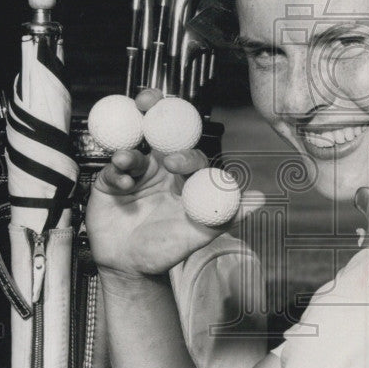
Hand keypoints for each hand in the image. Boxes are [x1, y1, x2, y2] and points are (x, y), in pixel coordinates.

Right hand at [85, 90, 263, 276]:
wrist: (130, 267)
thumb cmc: (166, 249)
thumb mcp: (199, 235)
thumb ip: (227, 216)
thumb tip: (258, 200)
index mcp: (185, 178)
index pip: (189, 153)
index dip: (184, 152)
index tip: (173, 162)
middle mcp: (160, 169)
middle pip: (159, 132)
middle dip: (154, 111)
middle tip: (148, 101)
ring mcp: (135, 174)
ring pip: (133, 148)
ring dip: (129, 149)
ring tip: (123, 160)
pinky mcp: (110, 181)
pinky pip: (111, 169)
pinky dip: (115, 173)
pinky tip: (118, 186)